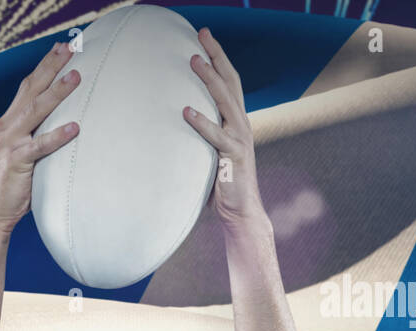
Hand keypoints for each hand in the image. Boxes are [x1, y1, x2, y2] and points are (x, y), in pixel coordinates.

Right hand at [0, 41, 80, 237]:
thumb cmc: (11, 186)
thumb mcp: (21, 154)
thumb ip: (35, 137)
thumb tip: (65, 126)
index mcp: (6, 124)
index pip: (27, 87)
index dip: (43, 66)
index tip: (59, 48)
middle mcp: (5, 128)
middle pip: (30, 89)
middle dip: (51, 66)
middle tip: (71, 47)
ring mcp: (9, 143)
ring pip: (35, 110)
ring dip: (57, 92)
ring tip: (76, 77)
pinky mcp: (16, 162)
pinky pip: (40, 146)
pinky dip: (57, 135)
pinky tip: (75, 127)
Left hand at [183, 27, 265, 227]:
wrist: (241, 210)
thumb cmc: (221, 182)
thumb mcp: (209, 151)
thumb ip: (200, 134)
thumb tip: (174, 120)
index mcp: (236, 120)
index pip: (228, 81)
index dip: (218, 57)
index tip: (203, 36)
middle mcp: (241, 124)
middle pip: (230, 81)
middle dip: (216, 56)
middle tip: (202, 34)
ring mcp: (239, 138)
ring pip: (225, 101)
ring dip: (209, 79)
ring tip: (193, 61)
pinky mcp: (232, 157)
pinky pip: (216, 136)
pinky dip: (201, 123)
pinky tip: (186, 111)